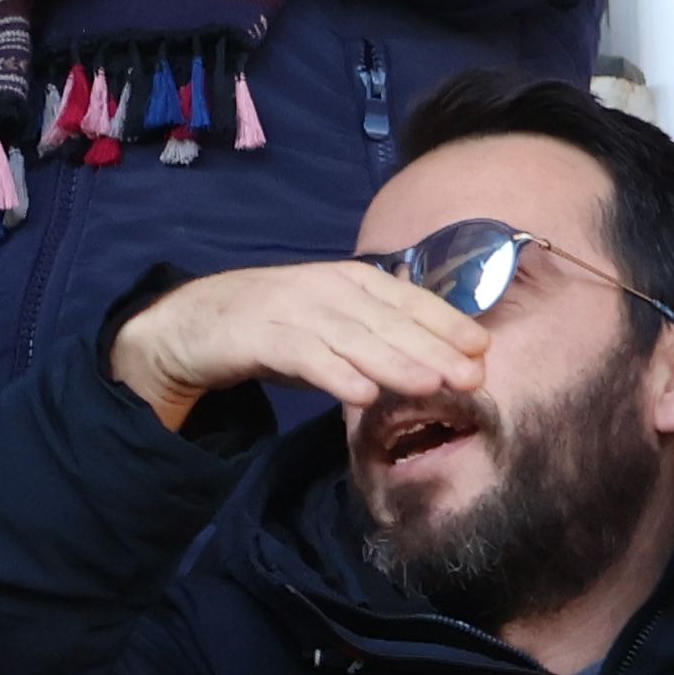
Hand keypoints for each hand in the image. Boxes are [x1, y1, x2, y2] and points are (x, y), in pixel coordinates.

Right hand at [108, 255, 492, 433]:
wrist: (191, 324)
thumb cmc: (276, 328)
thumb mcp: (334, 326)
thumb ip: (379, 336)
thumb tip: (441, 360)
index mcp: (349, 279)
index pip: (407, 299)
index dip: (445, 322)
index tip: (482, 348)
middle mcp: (324, 288)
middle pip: (388, 321)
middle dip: (433, 349)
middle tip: (473, 376)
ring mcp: (290, 309)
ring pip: (352, 338)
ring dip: (394, 362)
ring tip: (431, 386)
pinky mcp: (256, 335)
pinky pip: (302, 356)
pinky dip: (334, 374)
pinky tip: (361, 395)